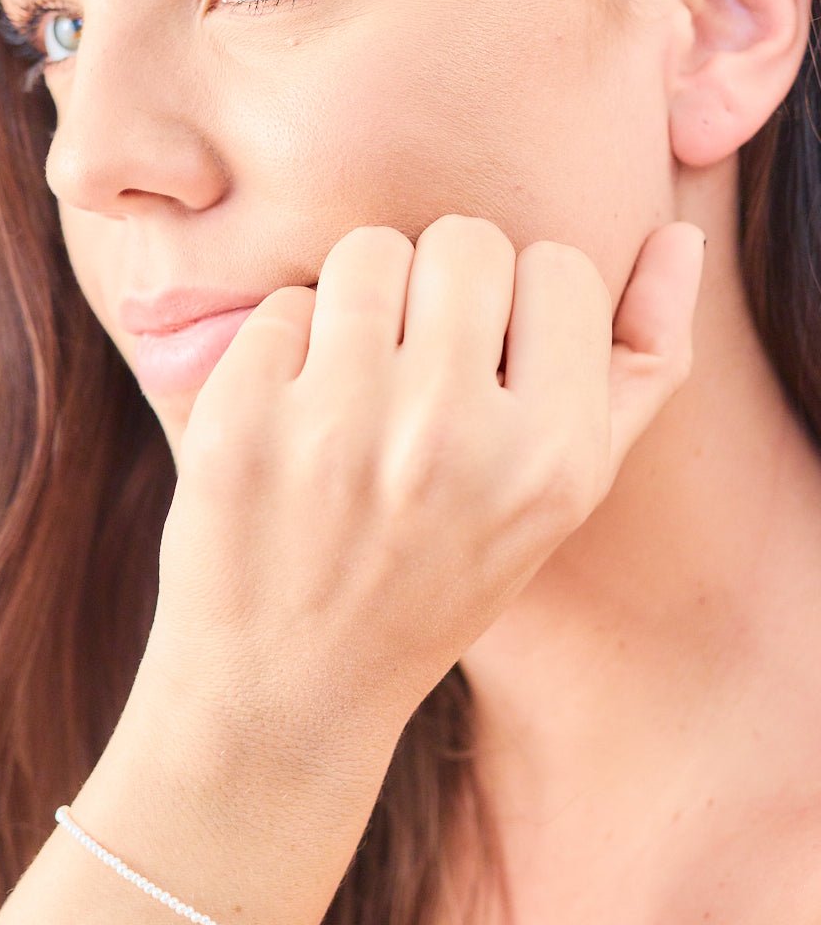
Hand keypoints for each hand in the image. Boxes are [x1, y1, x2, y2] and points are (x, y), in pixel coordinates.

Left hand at [141, 216, 706, 749]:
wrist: (291, 688)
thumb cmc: (439, 576)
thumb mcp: (563, 497)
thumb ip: (639, 365)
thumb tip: (680, 236)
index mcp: (554, 459)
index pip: (561, 266)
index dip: (522, 305)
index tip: (491, 365)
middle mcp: (452, 438)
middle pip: (464, 242)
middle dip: (439, 288)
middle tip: (415, 369)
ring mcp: (340, 429)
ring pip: (367, 252)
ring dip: (359, 304)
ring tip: (353, 386)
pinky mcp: (244, 425)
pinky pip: (280, 303)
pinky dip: (283, 348)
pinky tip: (288, 423)